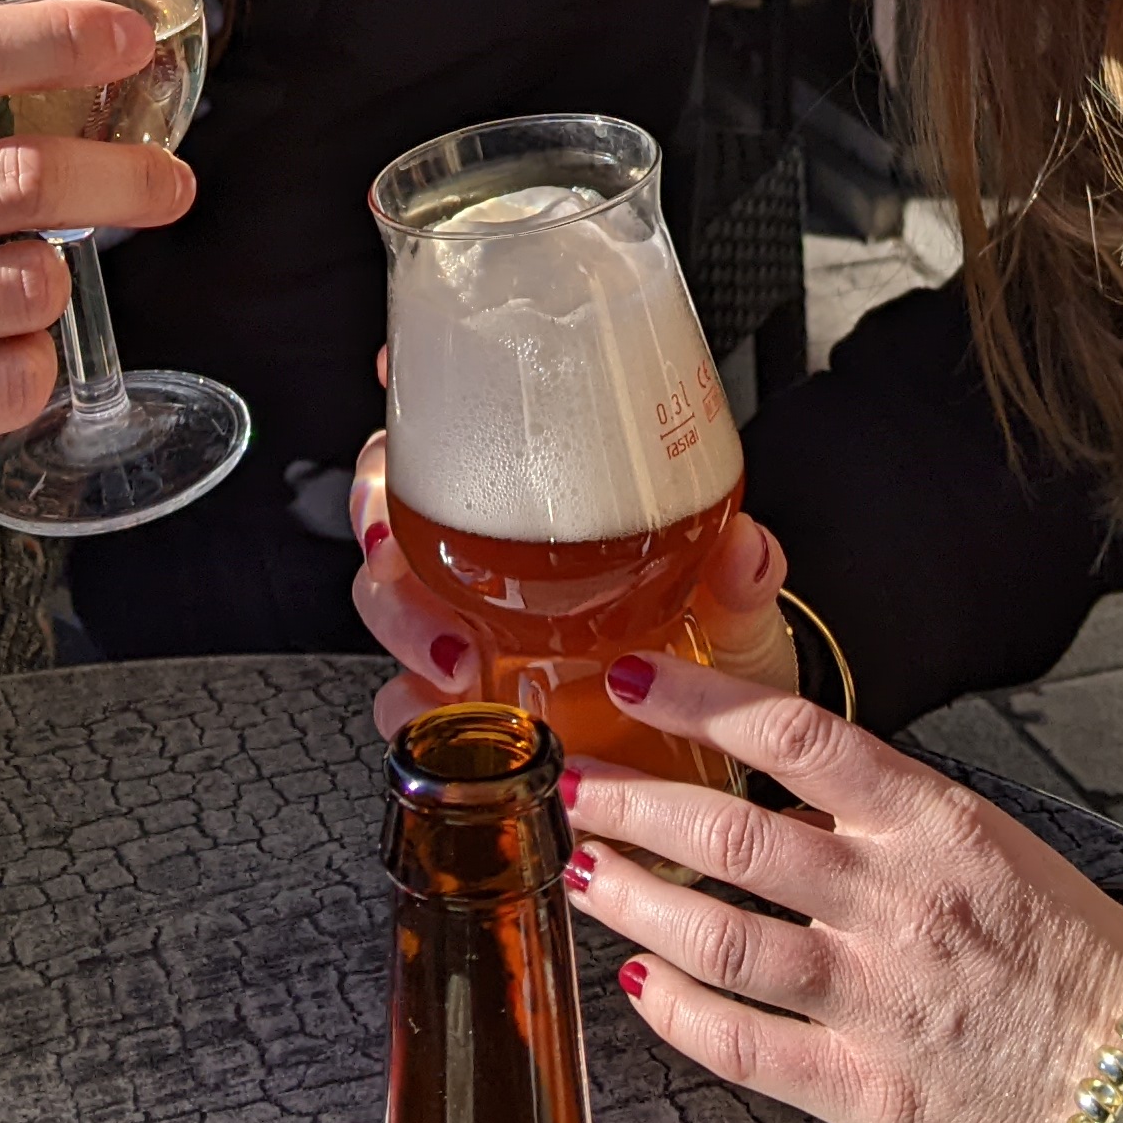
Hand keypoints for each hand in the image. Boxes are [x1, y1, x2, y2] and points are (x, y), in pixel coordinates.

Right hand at [346, 432, 801, 751]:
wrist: (716, 757)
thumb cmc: (718, 658)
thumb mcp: (735, 612)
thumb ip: (741, 580)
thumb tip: (748, 548)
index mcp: (553, 501)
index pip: (463, 422)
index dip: (412, 388)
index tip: (390, 365)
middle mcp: (494, 554)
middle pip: (392, 498)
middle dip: (374, 512)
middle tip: (397, 549)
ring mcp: (471, 624)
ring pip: (385, 593)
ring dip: (395, 614)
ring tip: (451, 656)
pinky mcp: (468, 703)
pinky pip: (403, 699)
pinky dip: (406, 705)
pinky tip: (438, 708)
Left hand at [565, 654, 1122, 1122]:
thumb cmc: (1066, 952)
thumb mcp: (987, 843)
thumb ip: (885, 812)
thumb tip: (780, 781)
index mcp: (935, 824)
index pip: (796, 736)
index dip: (700, 699)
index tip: (633, 678)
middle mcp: (899, 901)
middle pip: (734, 837)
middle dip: (634, 804)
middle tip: (576, 783)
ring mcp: (879, 998)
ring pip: (721, 939)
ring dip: (635, 900)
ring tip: (584, 872)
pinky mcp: (868, 1090)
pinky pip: (745, 1046)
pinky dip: (678, 1011)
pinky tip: (641, 982)